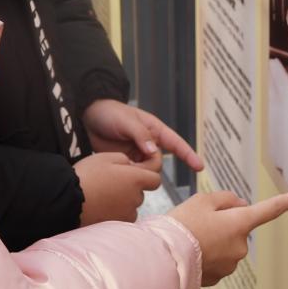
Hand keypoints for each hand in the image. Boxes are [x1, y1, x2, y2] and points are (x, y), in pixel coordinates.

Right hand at [74, 152, 161, 225]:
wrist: (68, 200)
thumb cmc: (87, 176)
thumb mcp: (105, 157)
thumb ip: (124, 159)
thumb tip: (130, 165)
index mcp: (136, 179)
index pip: (155, 179)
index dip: (147, 175)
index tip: (135, 173)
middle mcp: (135, 198)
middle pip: (141, 193)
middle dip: (131, 187)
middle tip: (112, 181)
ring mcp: (126, 214)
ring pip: (131, 206)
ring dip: (123, 201)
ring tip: (104, 195)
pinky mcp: (116, 225)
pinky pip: (122, 217)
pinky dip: (115, 212)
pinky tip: (101, 206)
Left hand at [83, 99, 204, 170]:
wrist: (88, 117)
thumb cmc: (110, 113)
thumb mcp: (126, 120)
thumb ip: (140, 135)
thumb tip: (154, 152)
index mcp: (154, 130)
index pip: (176, 143)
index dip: (188, 155)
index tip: (200, 167)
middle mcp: (148, 143)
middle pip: (157, 163)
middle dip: (148, 167)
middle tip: (131, 163)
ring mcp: (137, 154)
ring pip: (146, 171)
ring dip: (137, 172)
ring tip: (122, 164)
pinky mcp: (126, 162)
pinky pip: (133, 174)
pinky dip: (129, 175)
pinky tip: (119, 170)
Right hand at [169, 191, 287, 285]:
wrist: (164, 258)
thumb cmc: (182, 226)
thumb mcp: (202, 200)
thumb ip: (225, 199)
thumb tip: (239, 205)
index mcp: (240, 223)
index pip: (269, 210)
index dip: (287, 202)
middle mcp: (240, 246)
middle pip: (237, 227)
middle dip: (223, 222)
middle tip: (198, 220)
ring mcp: (231, 264)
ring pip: (226, 244)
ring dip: (213, 239)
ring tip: (191, 237)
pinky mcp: (219, 276)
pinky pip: (217, 259)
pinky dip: (207, 253)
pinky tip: (191, 251)